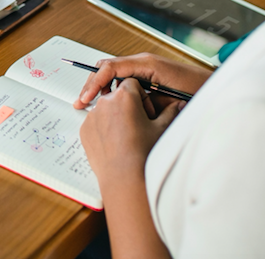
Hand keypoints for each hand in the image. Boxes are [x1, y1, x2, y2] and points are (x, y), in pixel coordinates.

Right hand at [73, 53, 211, 113]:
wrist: (217, 89)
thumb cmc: (199, 92)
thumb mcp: (168, 99)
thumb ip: (144, 98)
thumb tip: (121, 101)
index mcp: (146, 64)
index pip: (110, 67)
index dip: (94, 83)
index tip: (85, 97)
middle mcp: (143, 62)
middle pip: (106, 67)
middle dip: (92, 84)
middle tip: (81, 102)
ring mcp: (145, 68)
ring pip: (113, 74)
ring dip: (101, 88)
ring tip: (90, 105)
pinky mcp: (148, 76)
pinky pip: (123, 80)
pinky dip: (113, 91)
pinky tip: (109, 104)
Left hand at [82, 79, 177, 258]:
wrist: (125, 179)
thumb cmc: (144, 153)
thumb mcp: (162, 129)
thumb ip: (171, 111)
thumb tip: (179, 103)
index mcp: (124, 96)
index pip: (132, 84)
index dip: (141, 97)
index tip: (146, 113)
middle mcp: (105, 102)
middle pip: (117, 96)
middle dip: (127, 106)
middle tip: (137, 125)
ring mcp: (92, 116)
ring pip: (105, 109)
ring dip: (114, 117)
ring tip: (126, 137)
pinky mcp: (84, 130)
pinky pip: (95, 123)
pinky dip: (103, 129)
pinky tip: (115, 144)